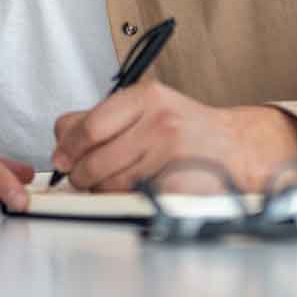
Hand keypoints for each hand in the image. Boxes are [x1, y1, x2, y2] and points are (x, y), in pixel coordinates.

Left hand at [51, 81, 296, 192]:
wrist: (236, 147)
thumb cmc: (183, 128)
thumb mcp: (145, 108)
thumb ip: (102, 118)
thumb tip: (61, 141)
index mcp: (146, 97)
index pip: (89, 125)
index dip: (67, 148)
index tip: (61, 160)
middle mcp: (160, 121)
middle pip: (96, 157)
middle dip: (79, 174)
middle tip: (78, 178)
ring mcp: (172, 153)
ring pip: (112, 182)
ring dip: (100, 189)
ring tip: (106, 184)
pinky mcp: (180, 184)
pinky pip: (135, 198)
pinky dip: (125, 199)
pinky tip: (131, 191)